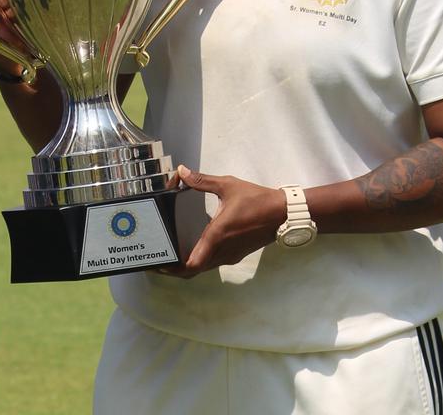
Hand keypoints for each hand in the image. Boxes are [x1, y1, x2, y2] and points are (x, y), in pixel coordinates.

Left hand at [158, 165, 285, 277]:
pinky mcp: (237, 254)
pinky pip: (213, 262)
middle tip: (159, 259)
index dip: (172, 268)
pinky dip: (200, 259)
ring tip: (172, 253)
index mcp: (217, 235)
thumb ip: (202, 180)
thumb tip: (181, 171)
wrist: (283, 213)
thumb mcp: (228, 185)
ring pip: (204, 267)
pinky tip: (193, 246)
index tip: (159, 263)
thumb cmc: (257, 199)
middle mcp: (222, 250)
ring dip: (187, 264)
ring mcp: (231, 255)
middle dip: (174, 268)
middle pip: (193, 270)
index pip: (191, 264)